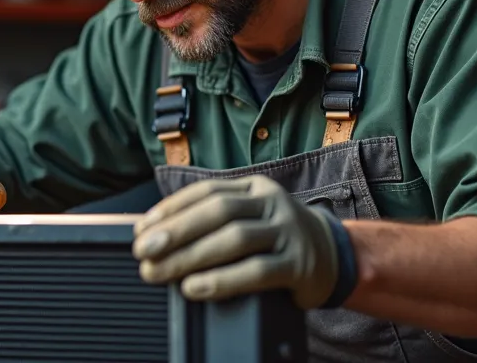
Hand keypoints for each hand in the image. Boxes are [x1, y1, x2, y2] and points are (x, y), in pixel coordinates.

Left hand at [132, 174, 345, 309]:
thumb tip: (157, 235)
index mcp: (254, 188)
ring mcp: (287, 232)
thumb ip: (214, 221)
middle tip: (144, 251)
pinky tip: (195, 288)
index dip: (171, 209)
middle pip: (218, 212)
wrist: (334, 258)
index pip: (206, 192)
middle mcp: (271, 204)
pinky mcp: (298, 265)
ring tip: (160, 272)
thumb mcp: (250, 218)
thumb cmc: (277, 239)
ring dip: (191, 257)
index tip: (142, 229)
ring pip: (235, 239)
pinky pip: (256, 272)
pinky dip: (221, 281)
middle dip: (175, 232)